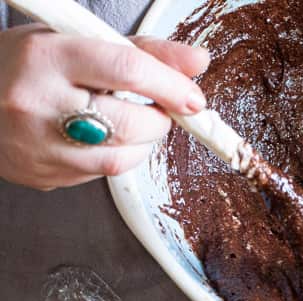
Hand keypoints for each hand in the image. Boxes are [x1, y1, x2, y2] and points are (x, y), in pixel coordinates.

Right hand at [0, 25, 209, 189]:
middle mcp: (42, 103)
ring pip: (122, 158)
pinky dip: (118, 156)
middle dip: (161, 120)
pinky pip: (102, 174)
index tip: (192, 97)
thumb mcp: (73, 40)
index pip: (128, 70)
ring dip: (143, 143)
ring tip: (132, 122)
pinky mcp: (48, 175)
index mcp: (47, 57)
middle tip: (160, 110)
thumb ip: (139, 51)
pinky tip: (105, 139)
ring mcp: (43, 146)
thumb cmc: (23, 66)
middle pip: (131, 123)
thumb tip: (196, 62)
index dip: (171, 86)